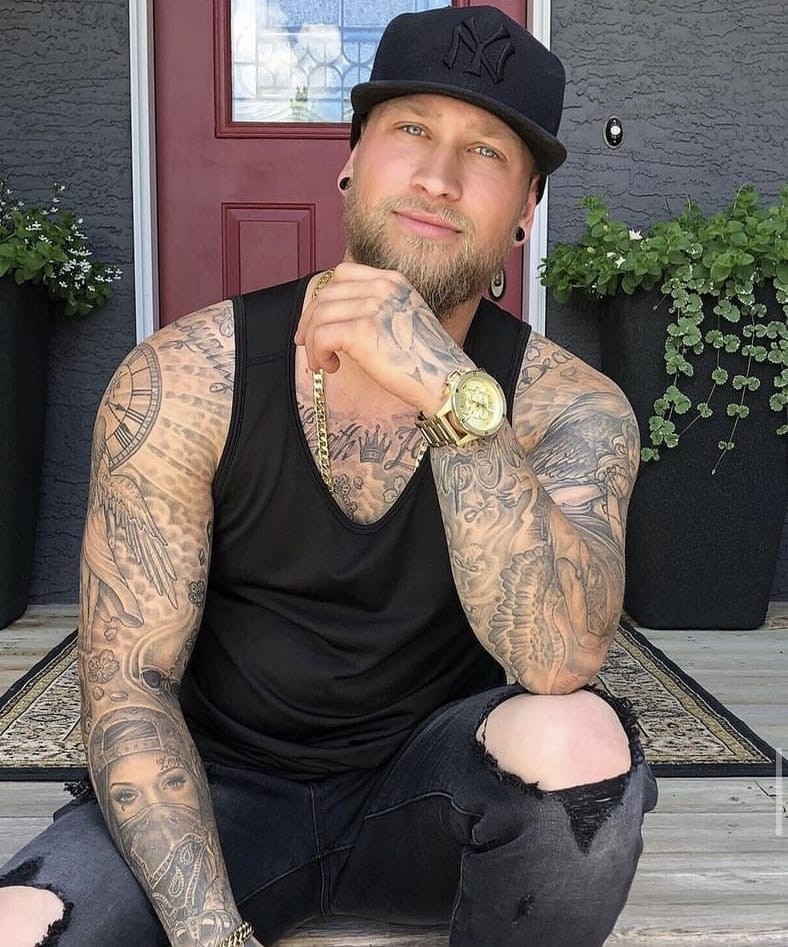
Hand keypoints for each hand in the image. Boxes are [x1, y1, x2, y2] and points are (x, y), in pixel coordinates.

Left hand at [294, 261, 468, 414]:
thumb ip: (377, 310)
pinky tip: (331, 368)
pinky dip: (318, 354)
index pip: (342, 274)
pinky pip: (321, 336)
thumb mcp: (403, 321)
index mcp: (393, 281)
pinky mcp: (362, 331)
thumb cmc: (426, 361)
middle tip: (307, 345)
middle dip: (309, 321)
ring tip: (322, 364)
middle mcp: (382, 288)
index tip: (316, 321)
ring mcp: (372, 307)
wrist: (447, 381)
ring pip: (320, 317)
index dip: (323, 297)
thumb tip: (337, 319)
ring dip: (314, 343)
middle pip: (326, 294)